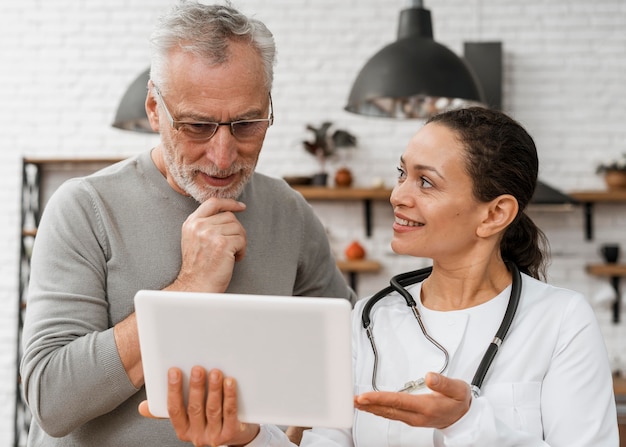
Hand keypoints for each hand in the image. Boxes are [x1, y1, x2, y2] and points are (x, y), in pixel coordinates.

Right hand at [139, 366, 259, 446]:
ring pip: (213, 410)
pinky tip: (230, 382)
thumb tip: (142, 407)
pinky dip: (230, 396)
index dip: (173, 390)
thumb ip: (167, 409)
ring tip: (215, 372)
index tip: (174, 371)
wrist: (234, 435)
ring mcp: (213, 435)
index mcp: (182, 429)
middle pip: (195, 408)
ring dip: (214, 389)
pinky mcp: (231, 433)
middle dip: (195, 387)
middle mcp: (196, 435)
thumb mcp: (186, 417)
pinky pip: (230, 413)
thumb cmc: (206, 420)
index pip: (174, 409)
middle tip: (198, 368)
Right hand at [172, 198, 246, 292]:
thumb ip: (205, 224)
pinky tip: (234, 259)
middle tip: (234, 245)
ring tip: (232, 254)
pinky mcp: (222, 244)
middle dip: (236, 231)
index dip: (229, 202)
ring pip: (238, 228)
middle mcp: (199, 226)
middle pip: (230, 217)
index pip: (213, 202)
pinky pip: (242, 240)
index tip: (241, 207)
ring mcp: (210, 234)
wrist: (196, 286)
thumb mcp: (194, 239)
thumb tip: (228, 213)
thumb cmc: (198, 267)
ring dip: (240, 242)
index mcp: (192, 223)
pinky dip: (242, 251)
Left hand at [353, 372, 470, 428]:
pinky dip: (378, 410)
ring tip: (356, 403)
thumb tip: (430, 376)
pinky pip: (391, 414)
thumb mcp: (457, 389)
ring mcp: (412, 419)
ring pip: (388, 414)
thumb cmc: (458, 401)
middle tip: (353, 400)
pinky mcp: (410, 418)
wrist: (463, 417)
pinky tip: (370, 407)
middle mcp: (417, 416)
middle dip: (369, 405)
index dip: (379, 399)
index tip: (365, 397)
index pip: (398, 402)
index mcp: (426, 407)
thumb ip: (443, 382)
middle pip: (389, 410)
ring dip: (371, 408)